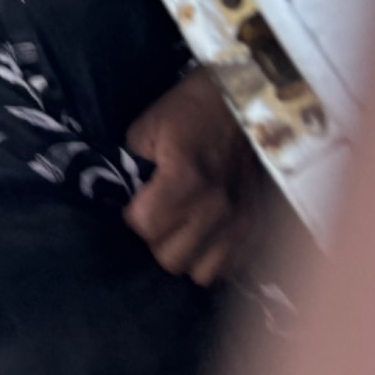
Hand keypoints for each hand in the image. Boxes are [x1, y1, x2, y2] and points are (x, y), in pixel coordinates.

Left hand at [123, 68, 265, 285]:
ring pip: (200, 272)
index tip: (134, 202)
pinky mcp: (257, 228)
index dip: (132, 216)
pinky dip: (212, 258)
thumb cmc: (188, 112)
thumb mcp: (146, 129)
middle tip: (157, 215)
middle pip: (171, 258)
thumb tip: (117, 198)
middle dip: (156, 239)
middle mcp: (217, 209)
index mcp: (186, 180)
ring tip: (181, 228)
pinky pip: (229, 268)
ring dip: (185, 253)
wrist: (242, 103)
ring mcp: (241, 223)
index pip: (145, 227)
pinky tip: (204, 235)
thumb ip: (130, 168)